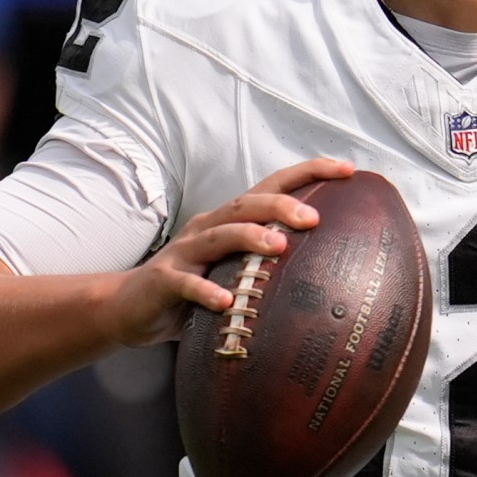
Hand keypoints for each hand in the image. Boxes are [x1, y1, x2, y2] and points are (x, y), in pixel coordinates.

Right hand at [109, 159, 355, 346]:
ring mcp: (184, 252)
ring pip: (219, 236)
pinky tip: (226, 303)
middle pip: (246, 204)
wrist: (127, 307)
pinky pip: (186, 284)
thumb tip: (331, 273)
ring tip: (279, 246)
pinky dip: (206, 292)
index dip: (309, 173)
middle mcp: (208, 228)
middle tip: (314, 217)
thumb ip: (270, 265)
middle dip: (281, 205)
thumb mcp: (234, 271)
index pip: (272, 187)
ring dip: (249, 238)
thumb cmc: (193, 288)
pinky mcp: (164, 280)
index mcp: (229, 221)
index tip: (348, 169)